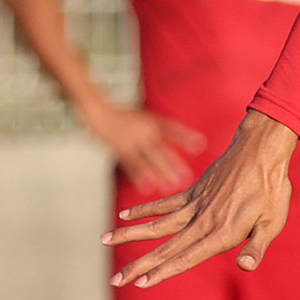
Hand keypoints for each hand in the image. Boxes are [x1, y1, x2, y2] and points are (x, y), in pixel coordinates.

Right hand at [81, 97, 204, 195]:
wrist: (98, 111)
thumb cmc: (123, 115)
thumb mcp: (144, 117)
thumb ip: (158, 129)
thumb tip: (174, 139)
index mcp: (152, 121)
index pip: (171, 129)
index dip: (185, 136)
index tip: (201, 144)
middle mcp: (144, 131)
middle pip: (162, 149)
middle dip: (174, 164)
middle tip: (187, 178)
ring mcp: (132, 141)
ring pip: (148, 160)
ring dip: (160, 173)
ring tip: (172, 186)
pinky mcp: (120, 150)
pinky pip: (131, 164)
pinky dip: (139, 176)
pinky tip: (148, 188)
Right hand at [107, 114, 298, 288]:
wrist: (261, 151)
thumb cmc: (271, 190)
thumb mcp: (272, 222)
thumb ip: (257, 247)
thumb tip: (246, 267)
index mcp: (222, 233)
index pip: (187, 258)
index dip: (163, 272)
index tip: (141, 283)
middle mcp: (203, 221)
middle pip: (165, 247)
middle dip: (139, 265)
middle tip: (116, 280)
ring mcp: (194, 205)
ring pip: (156, 224)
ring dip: (130, 234)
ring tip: (105, 241)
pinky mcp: (192, 191)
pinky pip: (163, 203)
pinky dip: (143, 209)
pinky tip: (124, 215)